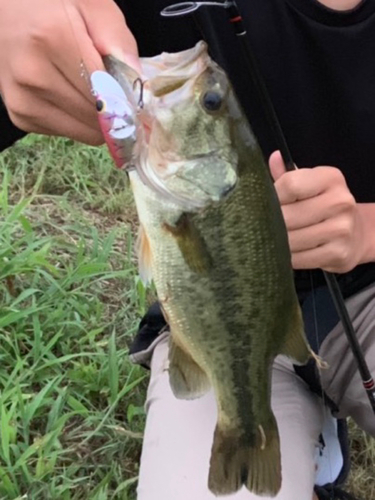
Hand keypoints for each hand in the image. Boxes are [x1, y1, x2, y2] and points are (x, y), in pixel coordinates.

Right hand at [0, 0, 139, 144]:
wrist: (7, 13)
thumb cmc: (52, 4)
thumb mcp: (92, 4)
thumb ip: (118, 40)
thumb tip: (136, 85)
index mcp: (51, 40)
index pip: (106, 95)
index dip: (127, 102)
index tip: (135, 96)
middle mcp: (32, 75)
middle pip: (97, 118)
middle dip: (114, 110)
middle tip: (114, 90)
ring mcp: (23, 100)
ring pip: (85, 133)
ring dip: (96, 119)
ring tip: (89, 89)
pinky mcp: (21, 116)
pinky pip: (68, 133)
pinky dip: (77, 120)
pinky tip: (69, 93)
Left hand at [269, 151, 374, 272]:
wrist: (356, 233)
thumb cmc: (323, 205)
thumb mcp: (308, 185)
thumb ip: (287, 174)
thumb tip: (273, 157)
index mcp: (330, 178)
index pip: (289, 185)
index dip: (270, 197)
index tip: (264, 204)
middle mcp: (340, 201)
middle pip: (287, 216)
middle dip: (269, 224)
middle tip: (258, 227)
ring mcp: (341, 229)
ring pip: (291, 240)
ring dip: (275, 243)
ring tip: (271, 240)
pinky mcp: (338, 254)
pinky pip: (299, 259)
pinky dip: (287, 258)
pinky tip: (287, 252)